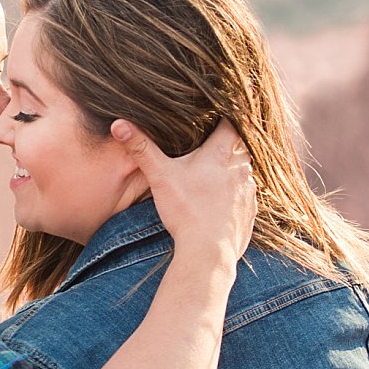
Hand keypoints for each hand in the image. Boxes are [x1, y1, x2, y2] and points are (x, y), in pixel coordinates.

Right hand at [111, 116, 255, 265]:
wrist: (207, 252)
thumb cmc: (185, 211)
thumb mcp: (160, 176)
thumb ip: (141, 148)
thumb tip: (118, 124)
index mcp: (221, 153)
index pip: (232, 123)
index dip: (224, 117)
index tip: (214, 117)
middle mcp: (241, 168)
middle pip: (240, 146)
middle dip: (227, 144)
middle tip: (210, 145)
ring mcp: (249, 191)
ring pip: (245, 171)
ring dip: (232, 170)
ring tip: (214, 173)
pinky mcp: (250, 211)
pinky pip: (246, 195)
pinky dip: (236, 194)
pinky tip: (221, 201)